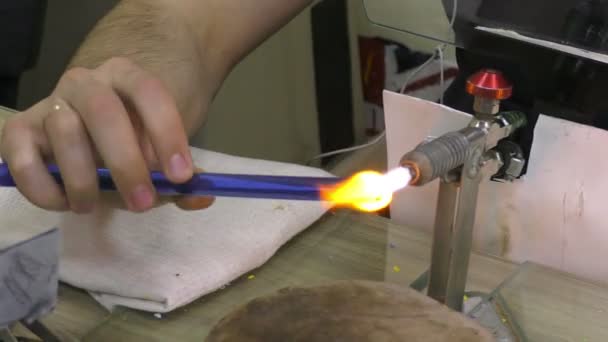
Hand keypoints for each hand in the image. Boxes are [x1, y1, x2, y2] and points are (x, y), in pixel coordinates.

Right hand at [0, 57, 213, 212]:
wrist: (93, 126)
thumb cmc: (134, 142)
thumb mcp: (161, 154)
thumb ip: (181, 177)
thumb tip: (202, 196)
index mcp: (127, 77)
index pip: (149, 93)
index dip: (167, 133)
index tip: (181, 176)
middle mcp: (85, 83)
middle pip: (104, 111)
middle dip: (126, 163)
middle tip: (142, 203)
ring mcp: (50, 104)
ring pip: (64, 132)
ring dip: (83, 179)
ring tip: (93, 205)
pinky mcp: (19, 131)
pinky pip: (20, 158)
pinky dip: (41, 187)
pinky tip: (64, 203)